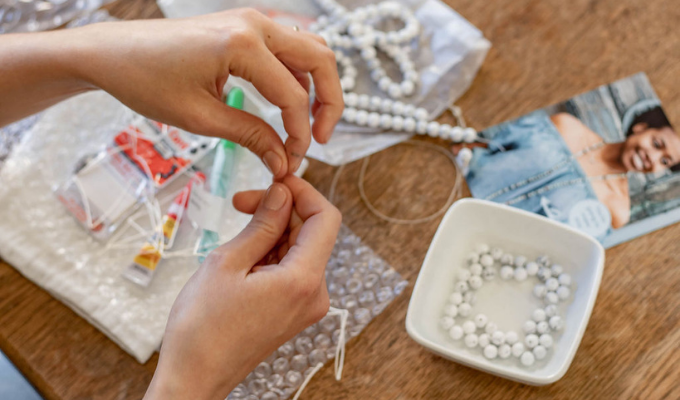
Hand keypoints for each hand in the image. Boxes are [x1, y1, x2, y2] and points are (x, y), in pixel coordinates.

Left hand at [0, 9, 343, 176]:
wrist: (111, 53)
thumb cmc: (145, 81)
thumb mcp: (200, 117)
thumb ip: (251, 137)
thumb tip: (284, 162)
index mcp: (242, 44)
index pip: (293, 95)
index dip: (300, 133)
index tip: (293, 160)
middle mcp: (255, 23)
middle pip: (321, 59)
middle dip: (330, 102)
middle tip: (322, 138)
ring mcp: (252, 20)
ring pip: (310, 49)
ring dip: (318, 86)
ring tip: (309, 124)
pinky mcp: (245, 26)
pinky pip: (288, 48)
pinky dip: (298, 76)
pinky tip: (288, 104)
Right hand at [144, 176, 340, 399]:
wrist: (194, 377)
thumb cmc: (202, 328)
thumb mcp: (227, 262)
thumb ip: (262, 223)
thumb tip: (282, 193)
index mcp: (303, 281)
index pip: (326, 218)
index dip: (303, 192)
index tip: (275, 181)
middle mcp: (314, 294)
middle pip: (312, 232)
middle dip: (281, 210)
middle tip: (241, 202)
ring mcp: (306, 305)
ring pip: (300, 249)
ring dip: (273, 232)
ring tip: (235, 239)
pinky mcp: (294, 310)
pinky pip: (293, 269)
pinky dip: (272, 254)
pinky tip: (243, 258)